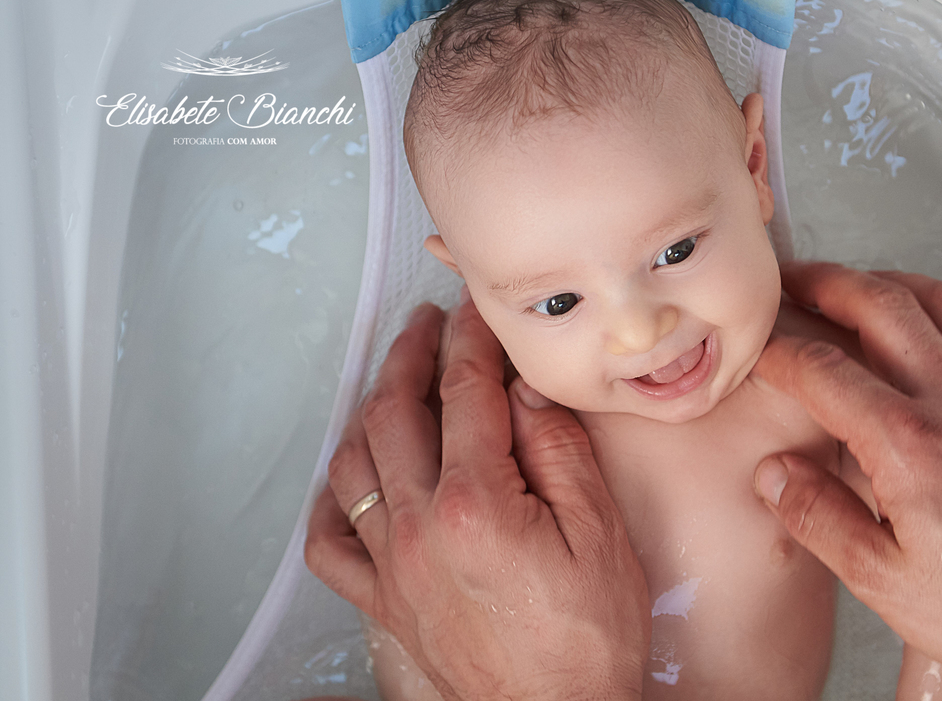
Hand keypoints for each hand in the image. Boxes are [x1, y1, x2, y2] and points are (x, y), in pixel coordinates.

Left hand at [305, 295, 649, 700]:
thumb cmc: (588, 641)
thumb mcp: (599, 535)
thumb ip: (558, 452)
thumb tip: (525, 390)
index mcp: (476, 504)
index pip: (464, 392)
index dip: (469, 339)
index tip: (474, 312)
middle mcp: (419, 529)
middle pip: (395, 413)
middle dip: (409, 355)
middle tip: (426, 323)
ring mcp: (392, 567)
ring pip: (353, 464)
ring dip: (370, 410)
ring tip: (393, 381)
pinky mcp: (383, 602)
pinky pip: (330, 543)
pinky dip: (332, 499)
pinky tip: (352, 476)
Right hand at [750, 262, 941, 700]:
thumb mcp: (882, 581)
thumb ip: (818, 517)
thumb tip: (775, 474)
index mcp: (910, 447)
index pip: (824, 369)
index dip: (779, 350)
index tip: (760, 350)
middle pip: (882, 304)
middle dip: (826, 282)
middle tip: (796, 282)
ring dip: (891, 282)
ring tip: (859, 288)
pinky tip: (936, 334)